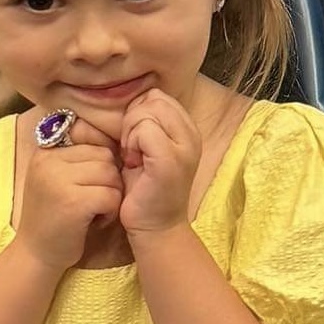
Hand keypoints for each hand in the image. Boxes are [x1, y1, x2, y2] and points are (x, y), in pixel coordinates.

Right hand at [15, 118, 124, 272]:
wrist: (35, 255)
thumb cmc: (53, 218)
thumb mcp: (57, 179)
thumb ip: (78, 160)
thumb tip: (117, 143)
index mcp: (45, 152)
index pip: (94, 146)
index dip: (101, 169)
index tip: (88, 189)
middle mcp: (49, 161)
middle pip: (105, 158)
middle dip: (108, 182)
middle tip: (93, 203)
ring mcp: (59, 180)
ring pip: (111, 175)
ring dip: (111, 196)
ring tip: (94, 211)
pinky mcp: (73, 202)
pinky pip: (111, 196)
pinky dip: (111, 212)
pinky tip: (96, 222)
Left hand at [119, 90, 204, 236]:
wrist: (155, 228)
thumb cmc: (146, 189)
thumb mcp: (149, 149)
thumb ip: (148, 123)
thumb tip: (134, 102)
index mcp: (188, 130)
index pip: (158, 96)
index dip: (138, 113)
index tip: (136, 142)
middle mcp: (192, 135)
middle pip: (154, 99)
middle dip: (132, 119)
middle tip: (131, 149)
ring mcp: (184, 147)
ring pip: (148, 111)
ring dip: (130, 132)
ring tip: (133, 157)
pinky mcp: (170, 159)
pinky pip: (144, 130)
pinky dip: (131, 144)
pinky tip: (132, 163)